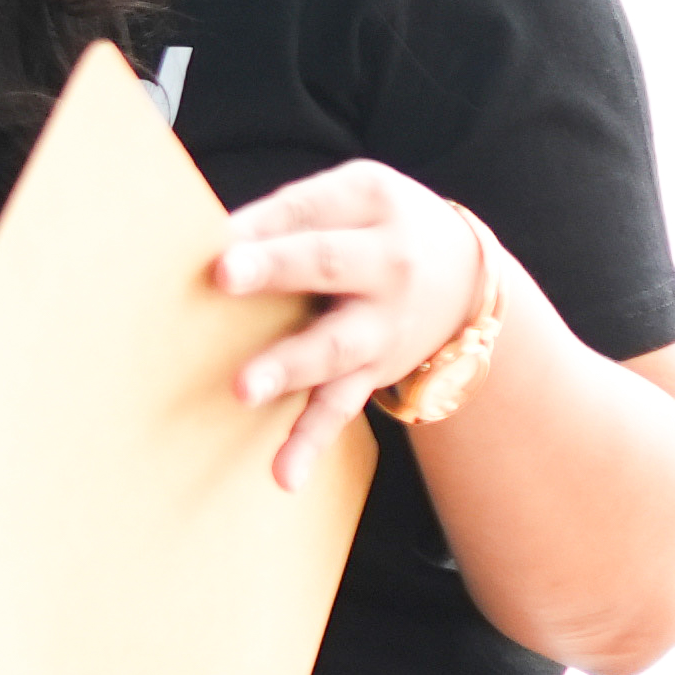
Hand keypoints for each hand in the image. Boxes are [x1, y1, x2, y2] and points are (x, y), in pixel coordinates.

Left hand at [212, 160, 504, 489]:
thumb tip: (208, 238)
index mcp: (371, 202)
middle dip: (276, 269)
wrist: (466, 279)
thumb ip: (288, 214)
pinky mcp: (372, 373)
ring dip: (288, 366)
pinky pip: (340, 407)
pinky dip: (312, 442)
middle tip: (224, 275)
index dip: (264, 221)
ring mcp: (381, 324)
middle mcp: (386, 263)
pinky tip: (284, 475)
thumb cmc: (376, 228)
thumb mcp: (352, 198)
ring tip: (243, 388)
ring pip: (334, 345)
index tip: (218, 236)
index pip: (310, 207)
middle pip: (327, 264)